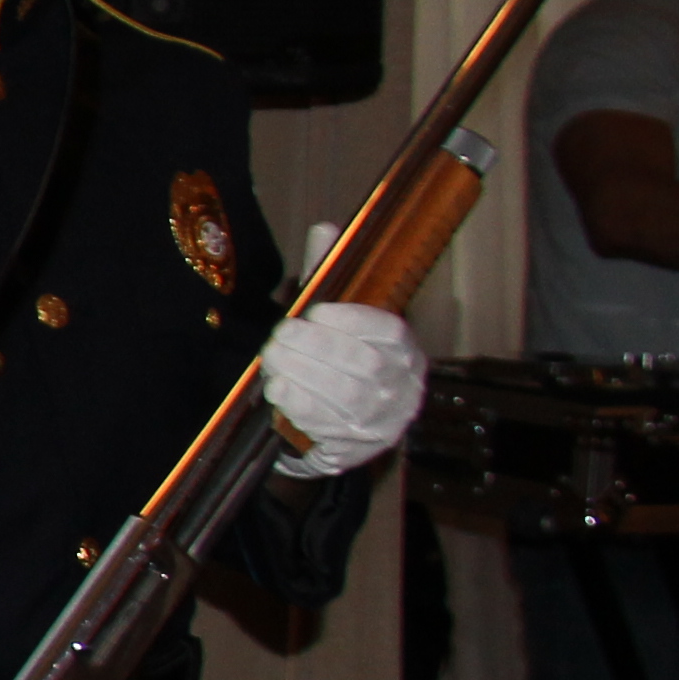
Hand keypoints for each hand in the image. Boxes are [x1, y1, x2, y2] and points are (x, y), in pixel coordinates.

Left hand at [260, 298, 419, 479]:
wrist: (345, 433)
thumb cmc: (340, 368)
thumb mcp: (344, 329)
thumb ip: (332, 289)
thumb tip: (325, 231)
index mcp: (406, 354)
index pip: (391, 332)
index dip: (351, 319)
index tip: (313, 312)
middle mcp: (403, 389)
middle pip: (365, 364)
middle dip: (316, 345)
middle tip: (280, 334)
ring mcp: (382, 422)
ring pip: (345, 396)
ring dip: (302, 373)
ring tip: (272, 356)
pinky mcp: (355, 449)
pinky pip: (326, 426)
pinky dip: (298, 404)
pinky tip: (277, 387)